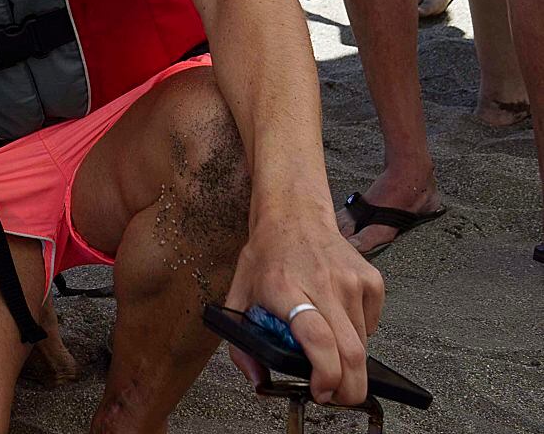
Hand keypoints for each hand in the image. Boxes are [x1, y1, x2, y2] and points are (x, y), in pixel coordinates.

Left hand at [222, 209, 384, 405]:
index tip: (321, 392)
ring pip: (362, 344)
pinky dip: (358, 335)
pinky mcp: (371, 280)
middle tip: (335, 396)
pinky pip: (372, 326)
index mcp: (284, 288)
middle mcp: (322, 283)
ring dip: (348, 361)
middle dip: (349, 389)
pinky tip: (338, 319)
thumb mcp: (239, 295)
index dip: (325, 374)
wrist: (294, 215)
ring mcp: (351, 281)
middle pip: (350, 352)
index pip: (317, 338)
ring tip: (327, 348)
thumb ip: (241, 344)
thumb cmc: (267, 256)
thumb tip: (257, 379)